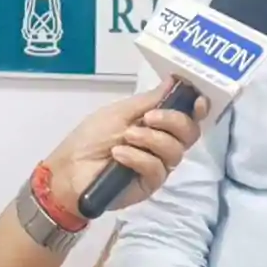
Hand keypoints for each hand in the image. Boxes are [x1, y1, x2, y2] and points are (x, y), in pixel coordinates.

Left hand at [43, 77, 208, 215]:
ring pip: (175, 151)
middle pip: (189, 133)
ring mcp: (158, 165)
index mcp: (156, 123)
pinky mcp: (150, 185)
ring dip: (151, 139)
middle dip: (173, 121)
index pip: (187, 116)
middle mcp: (162, 144)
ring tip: (127, 137)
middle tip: (149, 118)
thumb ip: (148, 100)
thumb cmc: (91, 137)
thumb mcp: (119, 112)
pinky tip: (120, 155)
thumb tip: (173, 81)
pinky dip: (139, 158)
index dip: (197, 108)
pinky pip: (157, 169)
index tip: (197, 100)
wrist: (69, 170)